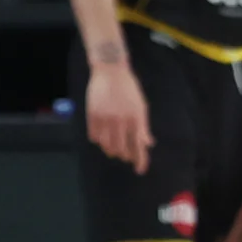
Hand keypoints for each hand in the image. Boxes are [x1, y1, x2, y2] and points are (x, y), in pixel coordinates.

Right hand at [85, 56, 153, 171]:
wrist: (110, 71)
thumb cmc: (129, 89)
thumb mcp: (141, 106)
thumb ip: (143, 127)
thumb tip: (149, 144)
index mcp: (136, 118)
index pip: (139, 146)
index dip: (140, 160)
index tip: (140, 170)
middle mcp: (121, 121)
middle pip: (121, 149)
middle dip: (124, 156)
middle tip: (125, 156)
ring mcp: (105, 119)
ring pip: (106, 145)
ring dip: (111, 150)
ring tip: (114, 149)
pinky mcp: (92, 115)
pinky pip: (94, 137)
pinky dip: (98, 140)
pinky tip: (102, 138)